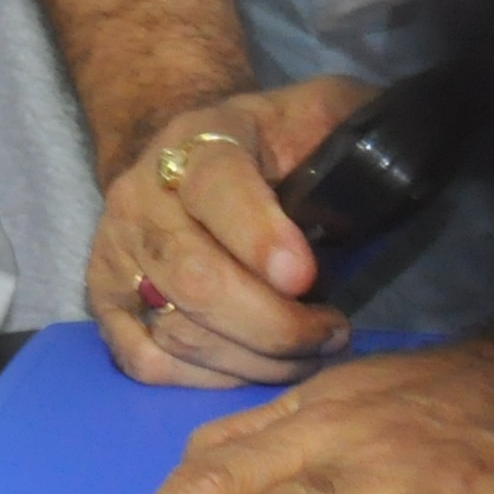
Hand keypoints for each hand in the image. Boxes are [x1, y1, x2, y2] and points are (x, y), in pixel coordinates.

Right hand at [88, 74, 374, 385]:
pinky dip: (205, 381)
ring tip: (307, 353)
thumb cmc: (272, 143)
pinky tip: (250, 367)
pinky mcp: (103, 301)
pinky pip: (146, 362)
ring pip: (177, 331)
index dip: (258, 236)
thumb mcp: (317, 112)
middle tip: (333, 333)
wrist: (184, 154)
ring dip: (255, 361)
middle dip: (274, 325)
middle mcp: (139, 198)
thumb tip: (391, 168)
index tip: (306, 277)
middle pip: (194, 279)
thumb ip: (351, 125)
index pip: (216, 187)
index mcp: (197, 141)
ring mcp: (114, 253)